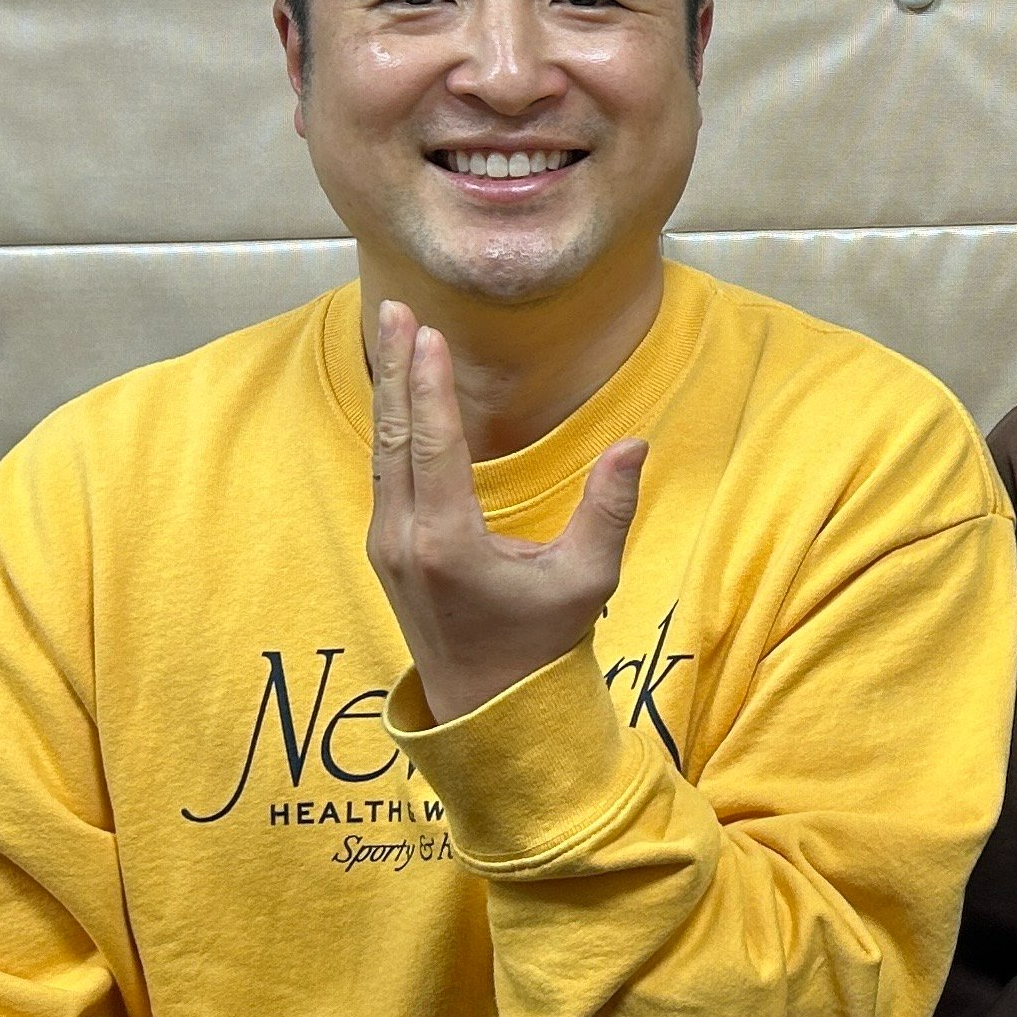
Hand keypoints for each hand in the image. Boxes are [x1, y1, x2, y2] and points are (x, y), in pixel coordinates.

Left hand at [367, 300, 646, 724]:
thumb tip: (633, 442)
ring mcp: (388, 547)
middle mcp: (405, 541)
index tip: (429, 332)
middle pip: (395, 438)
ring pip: (383, 452)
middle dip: (398, 369)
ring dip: (391, 391)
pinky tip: (398, 397)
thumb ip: (608, 508)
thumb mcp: (588, 578)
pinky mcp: (389, 551)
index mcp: (448, 545)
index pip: (434, 447)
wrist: (490, 710)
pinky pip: (384, 473)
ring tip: (393, 335)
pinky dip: (392, 426)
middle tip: (395, 306)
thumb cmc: (543, 644)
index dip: (431, 385)